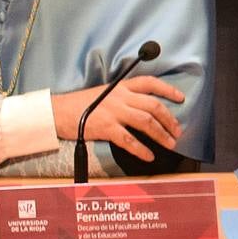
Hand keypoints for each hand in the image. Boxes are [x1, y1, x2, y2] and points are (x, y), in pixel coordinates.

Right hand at [52, 76, 185, 161]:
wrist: (56, 112)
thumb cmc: (78, 105)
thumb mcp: (102, 94)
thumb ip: (121, 98)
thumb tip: (141, 109)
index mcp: (119, 87)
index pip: (149, 83)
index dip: (168, 90)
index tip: (181, 98)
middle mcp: (119, 97)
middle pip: (153, 105)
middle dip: (170, 119)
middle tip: (178, 131)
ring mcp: (113, 112)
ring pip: (146, 121)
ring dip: (162, 134)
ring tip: (170, 144)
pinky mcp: (105, 127)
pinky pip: (129, 139)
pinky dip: (141, 149)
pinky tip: (149, 156)